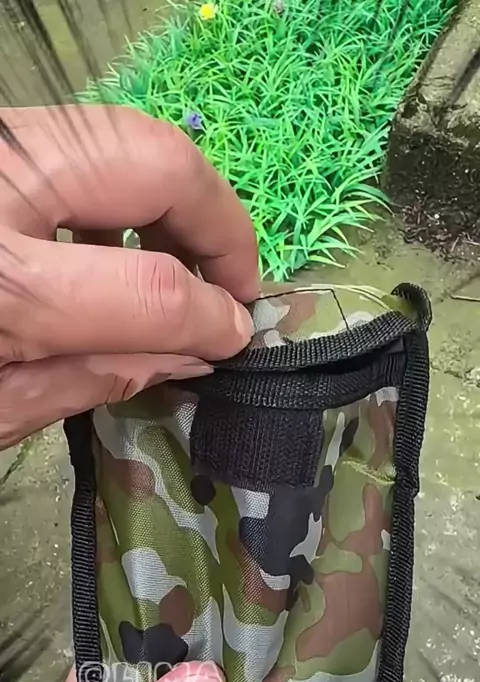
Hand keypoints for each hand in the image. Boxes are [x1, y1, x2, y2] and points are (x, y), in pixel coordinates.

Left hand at [0, 104, 258, 449]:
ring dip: (178, 200)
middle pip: (160, 165)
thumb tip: (192, 353)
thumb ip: (95, 377)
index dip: (215, 315)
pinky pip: (83, 138)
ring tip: (182, 268)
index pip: (153, 288)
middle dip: (220, 226)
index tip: (236, 337)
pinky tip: (115, 243)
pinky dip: (125, 186)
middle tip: (230, 288)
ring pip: (128, 133)